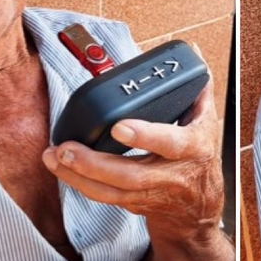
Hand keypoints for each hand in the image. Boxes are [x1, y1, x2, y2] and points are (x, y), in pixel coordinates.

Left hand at [42, 67, 223, 238]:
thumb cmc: (200, 158)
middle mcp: (171, 175)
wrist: (199, 208)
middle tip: (65, 148)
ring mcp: (151, 193)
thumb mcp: (207, 122)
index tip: (118, 126)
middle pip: (131, 175)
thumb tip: (194, 52)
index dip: (146, 136)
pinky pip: (105, 198)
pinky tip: (60, 168)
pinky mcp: (133, 204)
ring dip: (78, 176)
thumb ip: (198, 88)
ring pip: (112, 192)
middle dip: (94, 164)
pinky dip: (81, 184)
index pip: (170, 143)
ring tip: (53, 157)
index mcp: (192, 149)